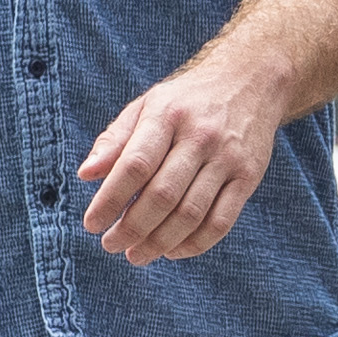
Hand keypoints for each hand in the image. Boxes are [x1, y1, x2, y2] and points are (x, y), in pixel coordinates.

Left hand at [79, 60, 277, 265]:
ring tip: (136, 255)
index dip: (110, 200)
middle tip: (111, 245)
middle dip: (132, 228)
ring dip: (160, 242)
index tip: (92, 224)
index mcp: (168, 114)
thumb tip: (86, 175)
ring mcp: (228, 157)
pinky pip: (222, 221)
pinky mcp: (249, 176)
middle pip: (163, 195)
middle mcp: (201, 136)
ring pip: (191, 214)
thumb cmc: (187, 101)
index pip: (135, 165)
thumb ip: (115, 140)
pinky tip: (173, 251)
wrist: (252, 80)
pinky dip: (195, 244)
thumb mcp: (147, 105)